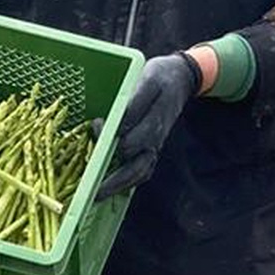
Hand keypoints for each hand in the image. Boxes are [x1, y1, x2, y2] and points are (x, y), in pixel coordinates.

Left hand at [97, 53, 199, 199]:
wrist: (180, 79)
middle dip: (113, 181)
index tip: (95, 124)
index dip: (108, 139)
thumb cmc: (160, 78)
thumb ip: (136, 102)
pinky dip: (127, 182)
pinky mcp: (151, 149)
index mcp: (152, 123)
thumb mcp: (148, 81)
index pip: (128, 141)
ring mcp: (154, 147)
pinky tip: (112, 187)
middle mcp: (153, 140)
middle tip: (93, 191)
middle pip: (135, 169)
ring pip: (139, 174)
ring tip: (99, 195)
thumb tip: (118, 124)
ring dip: (119, 186)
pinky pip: (141, 171)